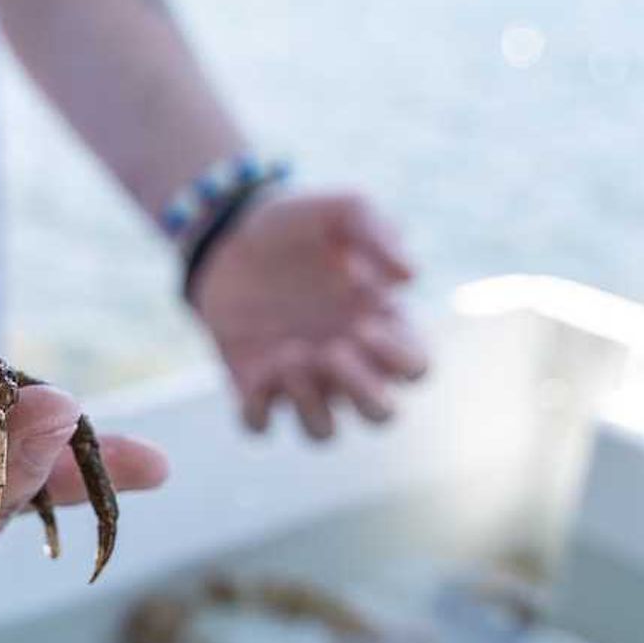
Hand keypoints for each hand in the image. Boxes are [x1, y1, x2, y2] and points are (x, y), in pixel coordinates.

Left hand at [192, 191, 428, 440]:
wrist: (228, 230)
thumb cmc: (298, 221)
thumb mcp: (343, 211)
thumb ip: (380, 234)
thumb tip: (410, 276)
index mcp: (381, 325)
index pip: (416, 369)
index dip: (399, 359)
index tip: (365, 321)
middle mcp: (347, 361)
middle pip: (380, 416)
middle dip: (364, 395)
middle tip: (332, 350)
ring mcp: (300, 377)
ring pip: (322, 431)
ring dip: (310, 405)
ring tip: (290, 354)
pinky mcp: (252, 381)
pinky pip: (260, 426)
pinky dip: (259, 410)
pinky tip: (257, 369)